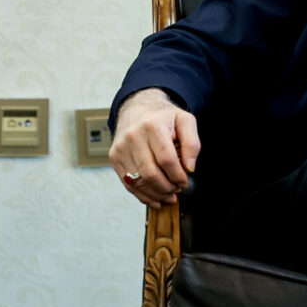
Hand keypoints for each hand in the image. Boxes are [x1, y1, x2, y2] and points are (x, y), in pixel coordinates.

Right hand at [109, 88, 199, 207]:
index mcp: (153, 126)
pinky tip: (155, 198)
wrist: (136, 108)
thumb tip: (189, 167)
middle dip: (168, 188)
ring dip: (156, 194)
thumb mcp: (184, 121)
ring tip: (168, 194)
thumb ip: (192, 143)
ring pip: (139, 183)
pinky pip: (128, 184)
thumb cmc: (162, 117)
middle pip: (151, 174)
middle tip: (177, 189)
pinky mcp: (114, 157)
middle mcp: (133, 136)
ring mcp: (121, 148)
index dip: (178, 176)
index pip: (167, 160)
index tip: (185, 181)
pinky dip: (143, 195)